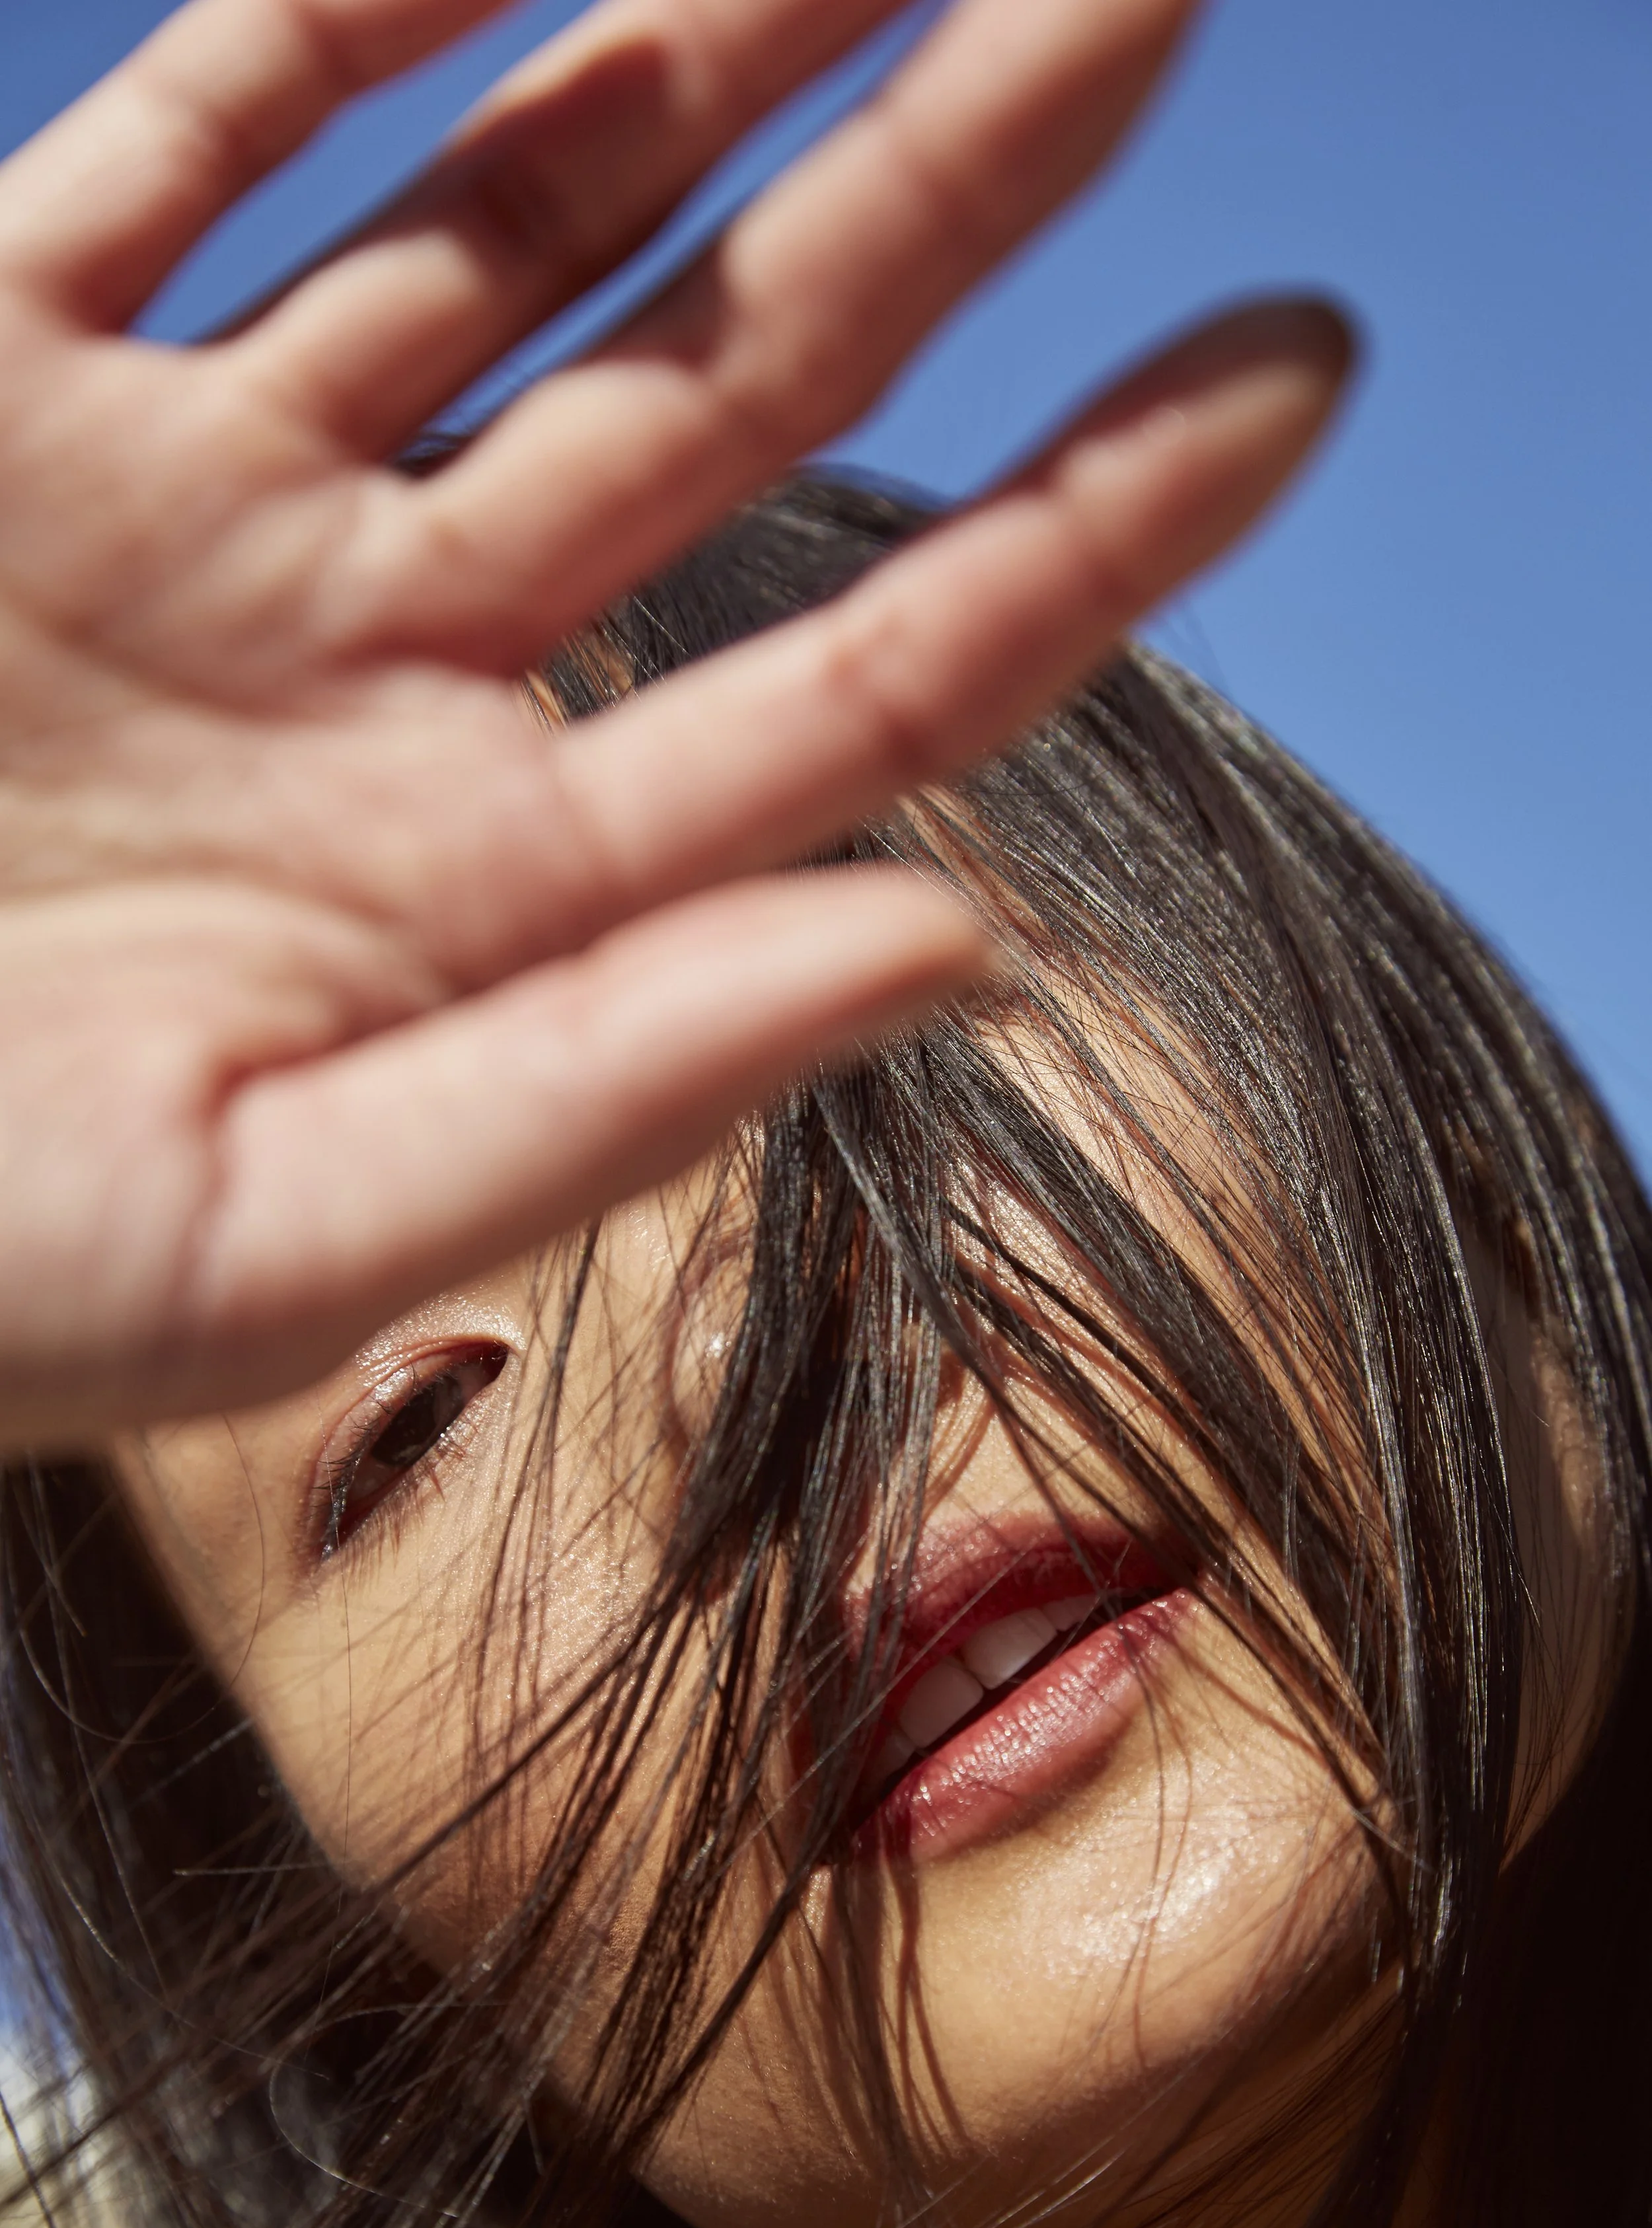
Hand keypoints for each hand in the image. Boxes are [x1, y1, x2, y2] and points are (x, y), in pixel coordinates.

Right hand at [0, 0, 1349, 1451]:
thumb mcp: (270, 1237)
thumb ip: (611, 1090)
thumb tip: (947, 942)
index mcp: (488, 895)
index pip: (867, 686)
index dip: (1098, 530)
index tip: (1301, 367)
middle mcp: (390, 675)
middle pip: (738, 391)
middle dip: (951, 193)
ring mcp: (201, 502)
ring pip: (509, 212)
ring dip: (705, 37)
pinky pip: (204, 130)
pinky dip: (345, 9)